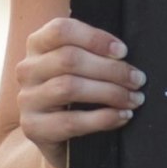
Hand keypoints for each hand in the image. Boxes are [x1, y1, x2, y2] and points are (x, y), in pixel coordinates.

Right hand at [16, 14, 142, 160]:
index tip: (123, 51)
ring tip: (134, 99)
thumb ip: (94, 54)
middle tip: (138, 80)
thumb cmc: (78, 94)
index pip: (61, 30)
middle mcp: (28, 69)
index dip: (95, 38)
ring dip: (110, 93)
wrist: (58, 137)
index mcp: (38, 45)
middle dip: (111, 69)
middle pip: (68, 59)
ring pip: (69, 87)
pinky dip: (102, 118)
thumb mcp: (82, 68)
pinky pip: (71, 121)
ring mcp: (27, 99)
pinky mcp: (33, 127)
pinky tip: (122, 116)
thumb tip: (125, 53)